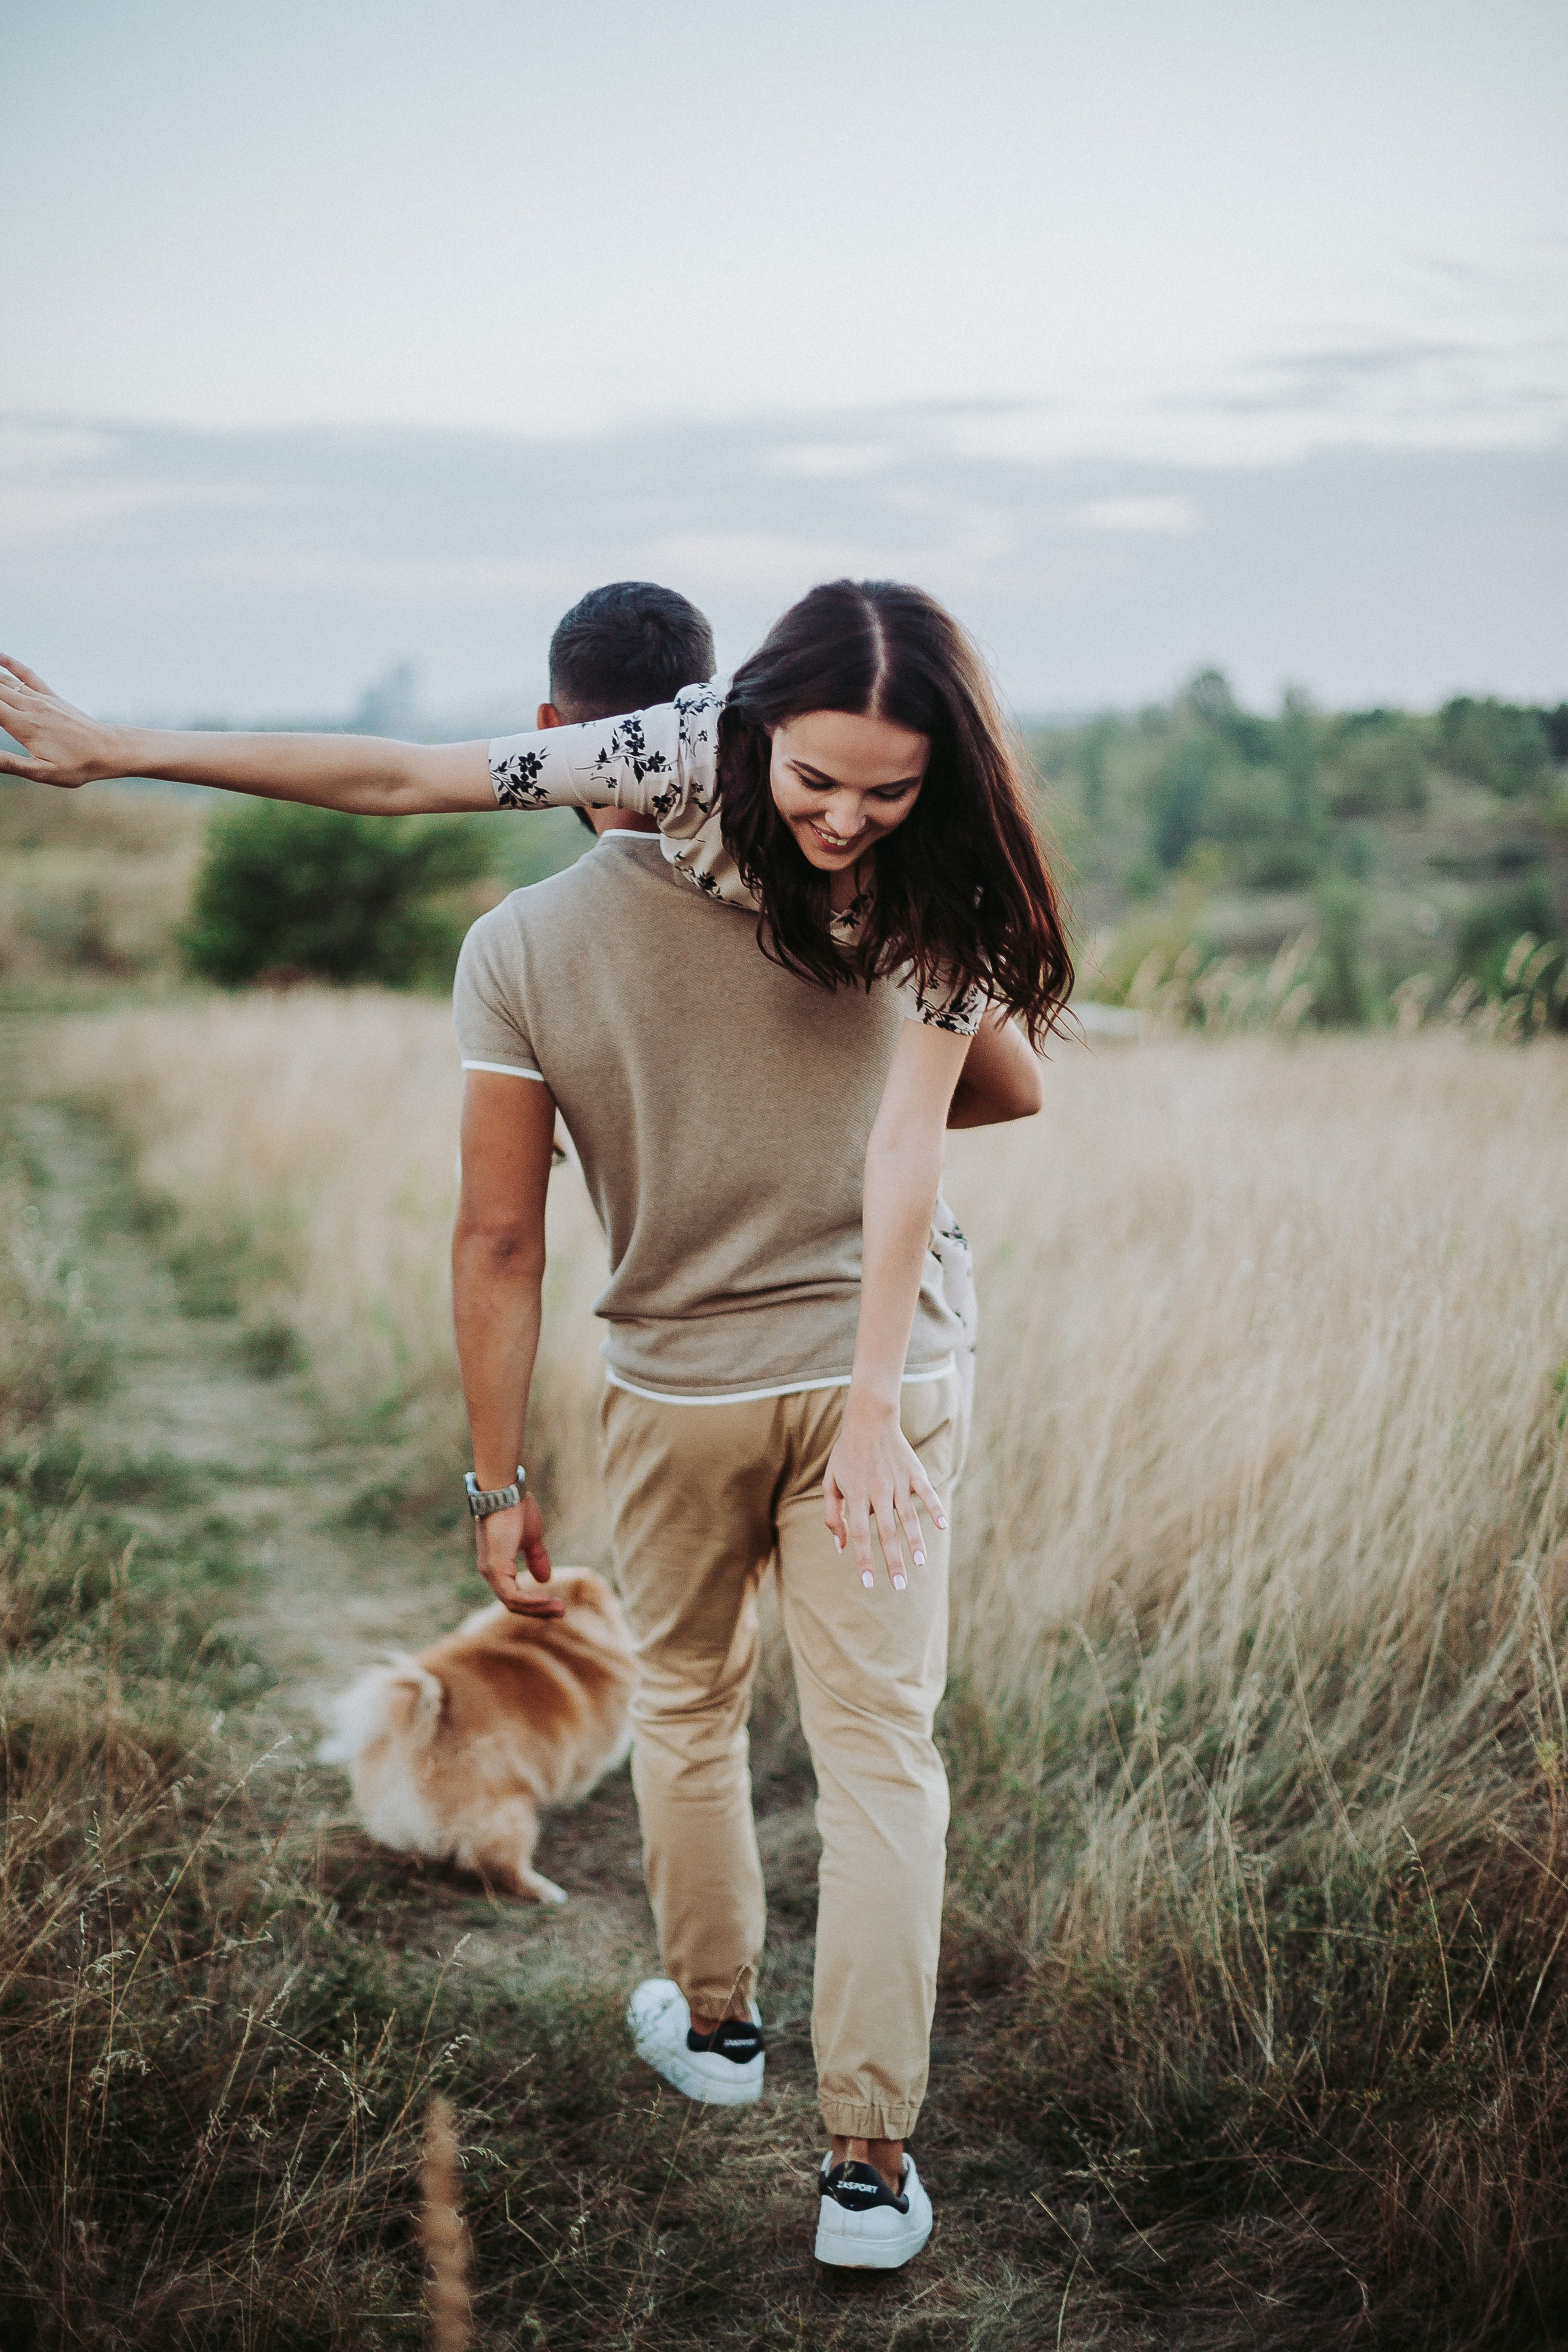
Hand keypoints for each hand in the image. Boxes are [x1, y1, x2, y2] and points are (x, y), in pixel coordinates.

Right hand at [0, 657, 122, 787]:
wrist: (110, 749)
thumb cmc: (78, 765)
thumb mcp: (43, 773)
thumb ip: (11, 764)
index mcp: (23, 725)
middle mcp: (29, 706)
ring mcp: (40, 698)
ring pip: (4, 680)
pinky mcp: (50, 696)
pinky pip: (26, 674)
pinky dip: (9, 663)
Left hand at [474, 1492, 563, 1616]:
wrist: (505, 1492)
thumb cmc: (516, 1509)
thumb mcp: (531, 1538)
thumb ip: (536, 1558)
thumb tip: (545, 1579)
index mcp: (497, 1566)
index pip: (514, 1594)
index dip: (534, 1602)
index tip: (556, 1603)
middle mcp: (490, 1572)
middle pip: (513, 1603)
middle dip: (539, 1610)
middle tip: (562, 1612)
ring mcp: (491, 1571)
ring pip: (513, 1602)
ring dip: (538, 1608)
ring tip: (559, 1608)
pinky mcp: (495, 1568)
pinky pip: (512, 1595)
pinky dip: (530, 1601)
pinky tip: (546, 1599)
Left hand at [824, 1398, 946, 1590]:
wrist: (869, 1421)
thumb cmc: (846, 1456)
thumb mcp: (831, 1483)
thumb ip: (833, 1516)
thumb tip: (840, 1548)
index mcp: (857, 1495)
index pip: (861, 1535)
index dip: (864, 1560)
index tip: (869, 1583)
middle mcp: (878, 1490)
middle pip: (887, 1532)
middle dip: (893, 1561)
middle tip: (900, 1586)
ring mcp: (898, 1481)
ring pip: (908, 1516)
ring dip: (914, 1541)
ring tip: (919, 1564)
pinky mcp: (914, 1472)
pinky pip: (926, 1493)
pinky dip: (935, 1509)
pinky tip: (942, 1526)